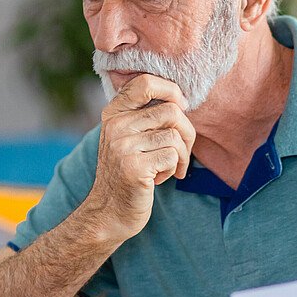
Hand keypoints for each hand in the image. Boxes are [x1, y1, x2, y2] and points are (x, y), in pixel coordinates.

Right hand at [80, 74, 195, 243]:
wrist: (109, 213)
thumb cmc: (127, 174)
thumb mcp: (128, 138)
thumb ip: (145, 117)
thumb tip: (181, 99)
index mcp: (113, 113)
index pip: (145, 82)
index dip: (171, 90)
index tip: (181, 107)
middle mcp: (115, 126)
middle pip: (171, 111)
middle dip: (187, 133)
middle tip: (182, 152)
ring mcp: (123, 146)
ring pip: (175, 136)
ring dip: (181, 156)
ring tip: (168, 168)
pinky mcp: (134, 167)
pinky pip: (173, 157)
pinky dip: (174, 169)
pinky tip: (159, 179)